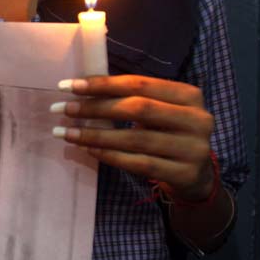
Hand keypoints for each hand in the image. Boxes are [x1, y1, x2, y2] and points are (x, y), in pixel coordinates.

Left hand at [53, 75, 214, 201]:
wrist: (197, 176)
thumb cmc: (168, 134)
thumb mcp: (159, 111)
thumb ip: (132, 98)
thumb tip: (82, 87)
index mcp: (189, 95)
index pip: (139, 84)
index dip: (102, 84)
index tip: (68, 86)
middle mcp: (197, 119)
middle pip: (137, 109)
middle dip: (95, 108)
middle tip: (62, 109)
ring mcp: (194, 148)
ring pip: (135, 139)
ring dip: (94, 135)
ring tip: (66, 132)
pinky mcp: (185, 174)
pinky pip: (139, 163)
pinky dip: (110, 155)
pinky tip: (88, 149)